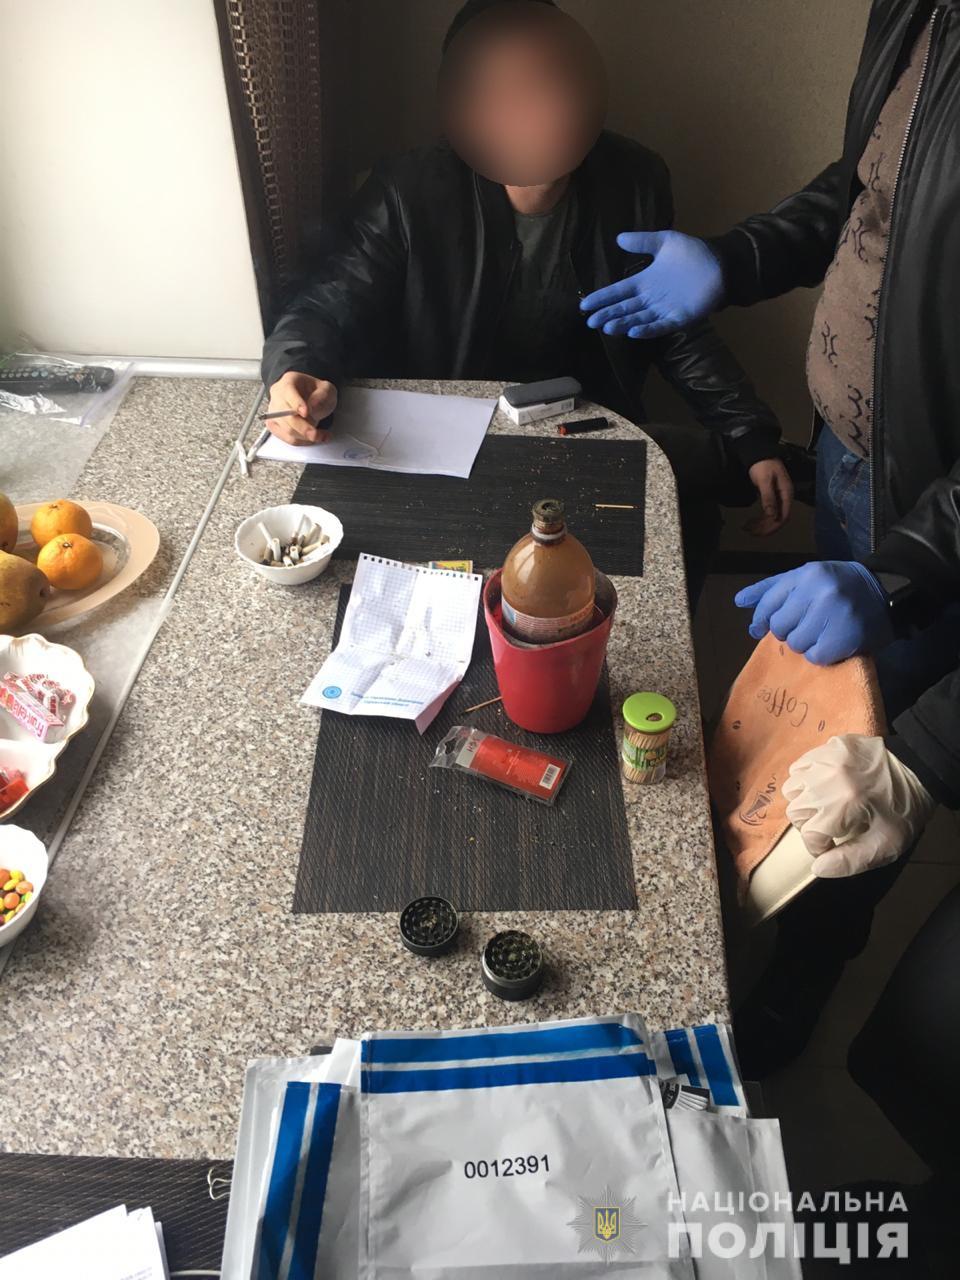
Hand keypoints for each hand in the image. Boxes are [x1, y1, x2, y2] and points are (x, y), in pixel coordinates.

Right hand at [266, 372, 337, 444]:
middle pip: (285, 415)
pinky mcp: (275, 426)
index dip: (297, 404)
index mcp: (288, 382)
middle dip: (303, 427)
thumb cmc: (316, 393)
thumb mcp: (326, 389)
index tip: (306, 412)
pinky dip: (302, 441)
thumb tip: (312, 406)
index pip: (288, 393)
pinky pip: (287, 438)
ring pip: (287, 429)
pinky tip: (312, 439)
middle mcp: (277, 396)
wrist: (309, 398)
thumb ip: (322, 395)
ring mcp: (274, 412)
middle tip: (316, 433)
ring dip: (305, 437)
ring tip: (321, 435)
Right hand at [579, 230, 724, 338]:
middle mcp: (650, 298)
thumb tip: (618, 238)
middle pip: (624, 309)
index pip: (618, 291)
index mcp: (644, 281)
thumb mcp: (665, 242)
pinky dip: (647, 330)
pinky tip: (633, 332)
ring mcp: (664, 309)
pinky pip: (661, 326)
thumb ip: (643, 241)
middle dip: (607, 315)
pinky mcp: (679, 318)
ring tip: (608, 328)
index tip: (585, 305)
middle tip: (591, 322)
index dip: (602, 298)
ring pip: (638, 319)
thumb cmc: (693, 253)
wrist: (720, 263)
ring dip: (623, 324)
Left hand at [734, 560, 892, 663]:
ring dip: (805, 643)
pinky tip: (832, 642)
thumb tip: (739, 602)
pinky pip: (815, 657)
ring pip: (796, 644)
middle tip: (805, 625)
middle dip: (787, 630)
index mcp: (805, 574)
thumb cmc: (837, 585)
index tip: (762, 627)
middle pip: (779, 628)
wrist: (884, 593)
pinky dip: (821, 654)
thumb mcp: (804, 577)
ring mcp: (833, 615)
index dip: (761, 620)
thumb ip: (771, 589)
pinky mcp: (845, 637)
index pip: (767, 604)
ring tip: (821, 631)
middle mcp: (818, 592)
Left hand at [744, 459, 793, 534]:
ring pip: (772, 517)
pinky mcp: (771, 497)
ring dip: (761, 525)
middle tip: (749, 532)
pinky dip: (760, 519)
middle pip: (778, 519)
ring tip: (747, 528)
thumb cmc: (762, 464)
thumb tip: (772, 515)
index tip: (759, 532)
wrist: (759, 453)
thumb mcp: (764, 481)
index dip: (772, 527)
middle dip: (764, 528)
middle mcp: (784, 497)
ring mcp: (778, 498)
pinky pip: (768, 512)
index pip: (783, 516)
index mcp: (786, 493)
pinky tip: (751, 522)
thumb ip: (768, 498)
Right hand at [783, 735, 934, 876]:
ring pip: (793, 787)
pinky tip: (824, 785)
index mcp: (844, 804)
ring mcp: (826, 758)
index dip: (819, 847)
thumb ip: (851, 861)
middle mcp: (828, 778)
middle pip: (796, 811)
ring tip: (824, 805)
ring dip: (804, 801)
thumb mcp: (886, 844)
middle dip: (809, 825)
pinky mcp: (828, 746)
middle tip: (830, 826)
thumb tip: (818, 868)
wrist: (919, 769)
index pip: (810, 835)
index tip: (831, 847)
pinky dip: (806, 780)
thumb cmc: (903, 811)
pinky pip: (800, 766)